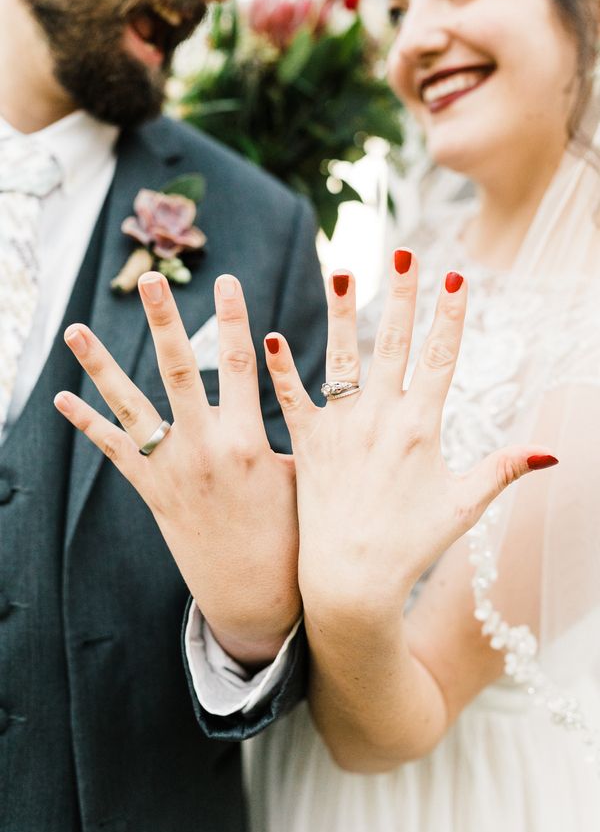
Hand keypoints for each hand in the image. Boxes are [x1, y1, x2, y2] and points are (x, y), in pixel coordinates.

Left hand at [54, 272, 299, 667]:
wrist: (256, 597)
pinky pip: (115, 452)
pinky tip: (61, 399)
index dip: (235, 318)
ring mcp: (171, 470)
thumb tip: (305, 389)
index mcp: (247, 442)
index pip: (241, 364)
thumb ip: (295, 428)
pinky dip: (88, 424)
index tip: (228, 279)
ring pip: (130, 406)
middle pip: (179, 370)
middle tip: (150, 278)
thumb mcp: (301, 476)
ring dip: (101, 365)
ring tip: (75, 329)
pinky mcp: (152, 491)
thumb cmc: (291, 536)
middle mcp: (202, 449)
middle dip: (164, 320)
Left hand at [262, 251, 557, 623]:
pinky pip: (291, 399)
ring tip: (341, 270)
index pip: (441, 358)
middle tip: (404, 251)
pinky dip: (281, 370)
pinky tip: (269, 337)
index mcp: (422, 427)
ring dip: (342, 312)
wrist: (352, 580)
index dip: (451, 315)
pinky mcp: (308, 444)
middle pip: (394, 344)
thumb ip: (504, 470)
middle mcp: (381, 419)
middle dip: (402, 294)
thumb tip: (552, 452)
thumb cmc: (412, 544)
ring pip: (342, 358)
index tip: (455, 275)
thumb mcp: (464, 505)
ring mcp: (341, 429)